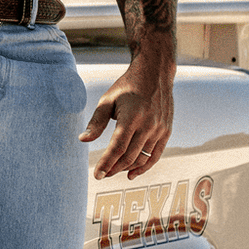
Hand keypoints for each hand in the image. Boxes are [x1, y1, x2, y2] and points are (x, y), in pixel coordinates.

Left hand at [80, 50, 174, 180]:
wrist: (154, 73)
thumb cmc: (127, 86)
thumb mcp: (108, 100)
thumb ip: (96, 121)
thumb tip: (83, 139)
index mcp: (131, 117)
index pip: (117, 148)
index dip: (106, 164)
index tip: (97, 175)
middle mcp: (148, 125)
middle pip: (129, 156)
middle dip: (114, 168)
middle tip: (103, 174)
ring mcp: (159, 129)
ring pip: (142, 158)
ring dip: (127, 168)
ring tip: (113, 171)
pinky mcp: (166, 131)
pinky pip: (155, 155)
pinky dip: (144, 166)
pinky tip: (132, 173)